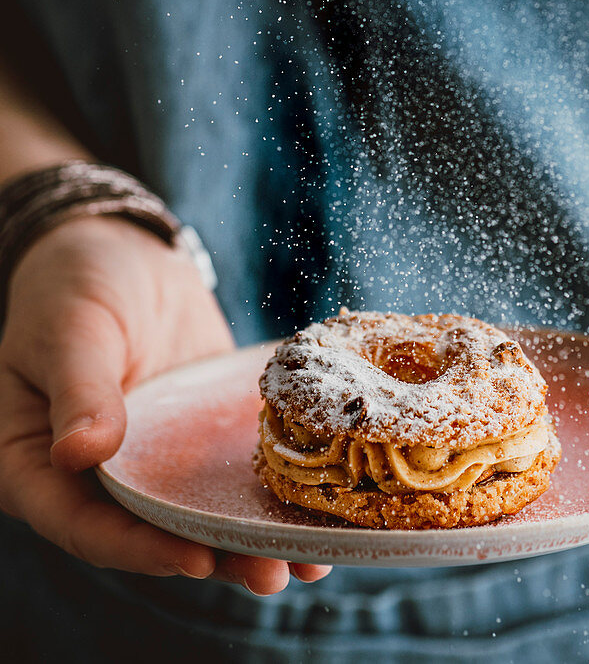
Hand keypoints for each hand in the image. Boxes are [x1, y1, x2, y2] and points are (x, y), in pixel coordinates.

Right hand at [0, 215, 331, 593]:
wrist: (119, 247)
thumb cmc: (72, 282)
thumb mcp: (69, 329)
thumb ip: (79, 389)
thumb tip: (80, 454)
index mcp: (40, 463)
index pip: (83, 524)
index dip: (137, 548)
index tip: (194, 556)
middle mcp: (98, 475)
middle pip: (151, 532)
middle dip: (213, 555)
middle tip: (273, 573)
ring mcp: (154, 458)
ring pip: (199, 512)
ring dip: (250, 538)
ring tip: (309, 560)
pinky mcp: (198, 435)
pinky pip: (229, 470)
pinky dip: (269, 491)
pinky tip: (317, 505)